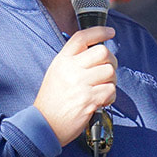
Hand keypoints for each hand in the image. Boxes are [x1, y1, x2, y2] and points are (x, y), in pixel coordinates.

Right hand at [34, 26, 117, 145]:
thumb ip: (74, 59)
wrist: (45, 125)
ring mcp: (80, 84)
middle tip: (107, 71)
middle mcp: (71, 69)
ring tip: (102, 88)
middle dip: (111, 61)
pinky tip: (101, 100)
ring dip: (111, 81)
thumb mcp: (57, 72)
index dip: (99, 32)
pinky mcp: (88, 100)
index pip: (82, 37)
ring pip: (110, 72)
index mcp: (63, 60)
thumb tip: (97, 50)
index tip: (110, 32)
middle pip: (103, 52)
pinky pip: (110, 90)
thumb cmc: (53, 99)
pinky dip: (110, 96)